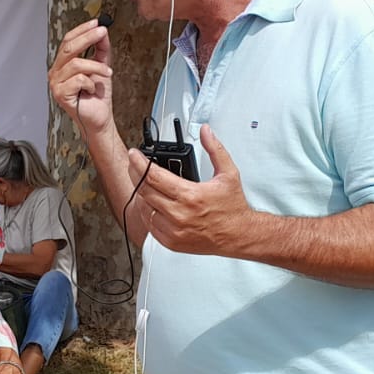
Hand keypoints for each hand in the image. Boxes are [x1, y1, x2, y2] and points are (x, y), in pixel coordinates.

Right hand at [50, 19, 113, 132]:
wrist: (100, 117)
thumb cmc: (97, 96)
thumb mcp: (101, 66)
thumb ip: (101, 49)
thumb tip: (102, 32)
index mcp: (63, 64)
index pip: (68, 40)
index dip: (82, 30)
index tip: (97, 23)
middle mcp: (56, 72)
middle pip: (69, 47)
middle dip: (87, 38)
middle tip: (102, 33)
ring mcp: (56, 83)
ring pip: (76, 63)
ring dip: (96, 66)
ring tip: (107, 72)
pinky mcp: (60, 94)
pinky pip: (78, 79)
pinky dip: (90, 82)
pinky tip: (93, 88)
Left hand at [126, 125, 252, 255]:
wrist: (238, 236)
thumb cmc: (232, 208)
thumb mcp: (228, 173)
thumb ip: (215, 149)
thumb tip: (205, 131)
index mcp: (190, 195)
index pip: (154, 176)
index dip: (139, 163)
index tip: (134, 155)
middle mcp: (179, 214)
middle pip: (144, 190)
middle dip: (135, 174)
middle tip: (134, 165)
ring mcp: (173, 230)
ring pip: (144, 207)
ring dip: (141, 193)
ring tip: (144, 182)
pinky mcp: (171, 242)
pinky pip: (149, 224)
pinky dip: (147, 211)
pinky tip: (152, 202)